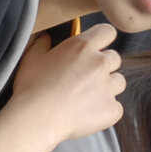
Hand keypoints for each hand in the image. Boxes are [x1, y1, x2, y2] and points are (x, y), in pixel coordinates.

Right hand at [5, 21, 123, 148]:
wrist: (37, 119)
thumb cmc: (31, 88)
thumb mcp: (32, 57)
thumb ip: (43, 42)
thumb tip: (48, 37)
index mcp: (83, 46)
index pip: (107, 32)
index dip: (102, 39)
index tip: (95, 47)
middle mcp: (100, 63)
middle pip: (114, 58)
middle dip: (103, 65)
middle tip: (85, 76)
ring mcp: (108, 87)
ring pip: (118, 82)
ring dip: (107, 86)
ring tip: (87, 96)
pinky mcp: (112, 109)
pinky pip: (116, 106)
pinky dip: (106, 109)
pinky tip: (88, 112)